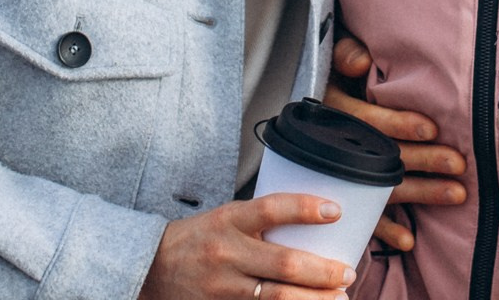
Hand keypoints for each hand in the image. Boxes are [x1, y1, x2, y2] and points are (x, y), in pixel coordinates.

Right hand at [143, 194, 355, 299]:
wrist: (151, 267)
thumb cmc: (199, 238)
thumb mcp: (226, 216)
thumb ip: (262, 220)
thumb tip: (314, 221)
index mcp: (229, 220)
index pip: (271, 209)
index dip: (305, 208)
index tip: (336, 211)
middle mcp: (227, 253)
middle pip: (284, 264)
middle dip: (322, 272)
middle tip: (348, 274)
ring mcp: (223, 286)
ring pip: (276, 297)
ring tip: (339, 298)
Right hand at [321, 36, 467, 251]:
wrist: (304, 104)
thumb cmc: (329, 75)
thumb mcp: (330, 59)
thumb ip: (345, 53)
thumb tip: (361, 61)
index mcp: (332, 112)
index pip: (367, 121)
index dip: (398, 124)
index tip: (431, 129)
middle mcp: (335, 146)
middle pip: (382, 156)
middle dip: (422, 161)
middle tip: (458, 164)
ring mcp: (340, 173)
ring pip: (382, 186)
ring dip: (420, 192)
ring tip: (456, 193)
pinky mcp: (344, 193)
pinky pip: (363, 215)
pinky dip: (385, 228)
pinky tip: (409, 240)